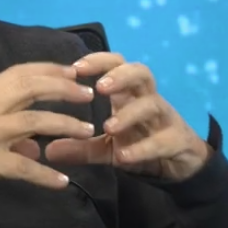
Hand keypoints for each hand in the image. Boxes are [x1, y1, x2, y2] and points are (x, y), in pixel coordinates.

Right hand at [0, 63, 95, 197]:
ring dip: (62, 124)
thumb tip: (36, 149)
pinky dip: (44, 175)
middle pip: (28, 88)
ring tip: (86, 131)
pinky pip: (20, 167)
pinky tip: (61, 182)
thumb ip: (10, 135)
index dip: (48, 68)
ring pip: (30, 121)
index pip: (19, 73)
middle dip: (61, 87)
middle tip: (88, 94)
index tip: (74, 69)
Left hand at [44, 53, 211, 181]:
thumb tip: (47, 151)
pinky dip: (143, 148)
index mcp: (128, 94)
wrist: (180, 166)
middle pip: (141, 73)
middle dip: (120, 75)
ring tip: (108, 127)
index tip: (74, 68)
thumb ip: (80, 147)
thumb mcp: (105, 148)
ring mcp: (165, 119)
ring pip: (153, 104)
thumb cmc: (140, 144)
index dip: (98, 61)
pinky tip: (124, 157)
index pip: (117, 63)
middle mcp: (148, 99)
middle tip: (99, 87)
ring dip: (129, 113)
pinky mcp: (178, 140)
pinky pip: (164, 140)